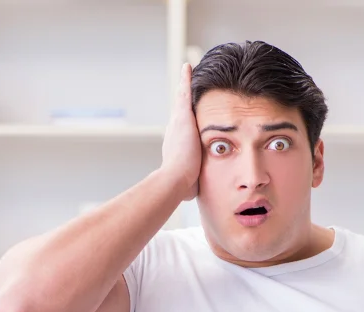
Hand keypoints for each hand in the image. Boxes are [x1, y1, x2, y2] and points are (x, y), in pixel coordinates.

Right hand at [160, 62, 201, 200]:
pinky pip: (184, 93)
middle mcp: (173, 130)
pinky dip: (185, 79)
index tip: (185, 117)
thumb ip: (190, 181)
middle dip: (183, 99)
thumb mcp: (188, 181)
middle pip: (180, 111)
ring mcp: (176, 122)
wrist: (175, 179)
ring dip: (184, 85)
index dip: (184, 122)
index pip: (181, 130)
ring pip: (181, 99)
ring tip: (187, 71)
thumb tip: (190, 192)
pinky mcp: (182, 116)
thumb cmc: (182, 186)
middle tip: (184, 85)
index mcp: (176, 145)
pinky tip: (188, 66)